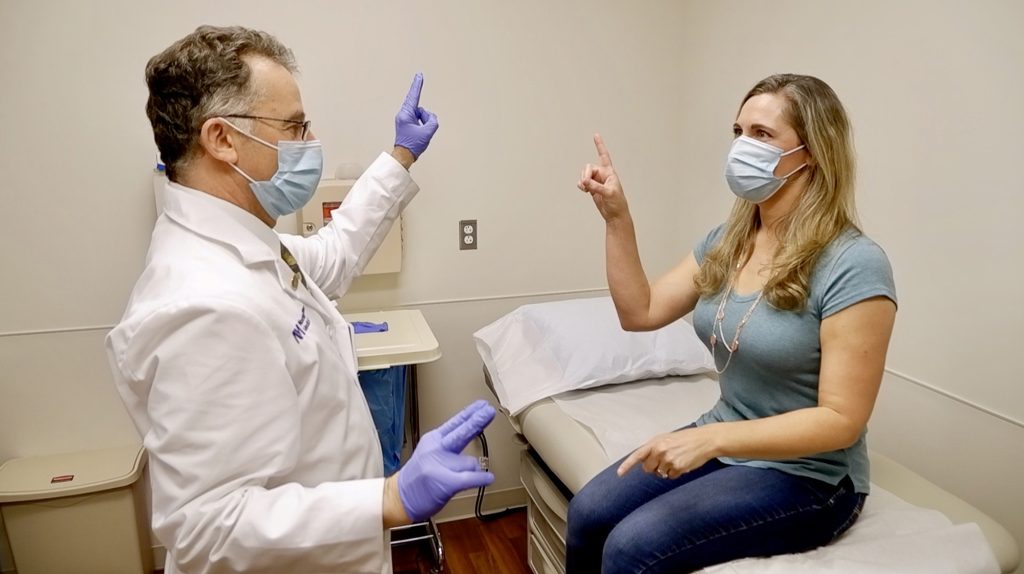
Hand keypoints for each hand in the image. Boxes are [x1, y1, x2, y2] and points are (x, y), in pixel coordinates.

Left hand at [394, 73, 438, 158]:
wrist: (404, 156)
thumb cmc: (413, 145)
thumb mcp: (428, 132)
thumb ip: (432, 120)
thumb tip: (427, 116)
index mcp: (406, 114)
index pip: (413, 96)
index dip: (417, 85)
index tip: (419, 76)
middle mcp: (403, 114)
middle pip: (418, 107)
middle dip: (424, 114)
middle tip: (423, 110)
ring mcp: (403, 119)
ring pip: (419, 113)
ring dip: (424, 120)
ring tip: (421, 133)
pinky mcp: (406, 123)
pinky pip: (417, 118)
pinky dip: (422, 123)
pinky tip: (420, 133)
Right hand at [396, 400, 495, 521]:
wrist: (398, 497)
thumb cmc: (417, 476)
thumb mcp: (428, 452)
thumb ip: (449, 445)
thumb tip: (473, 446)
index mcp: (433, 439)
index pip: (455, 422)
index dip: (471, 413)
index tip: (483, 405)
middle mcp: (436, 448)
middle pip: (462, 432)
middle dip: (477, 421)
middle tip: (489, 411)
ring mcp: (440, 464)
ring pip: (470, 462)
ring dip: (469, 471)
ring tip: (452, 478)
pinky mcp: (445, 482)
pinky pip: (470, 477)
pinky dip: (481, 479)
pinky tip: (488, 478)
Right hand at [578, 133, 628, 222]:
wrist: (615, 215)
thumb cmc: (617, 203)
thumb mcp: (608, 193)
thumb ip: (595, 186)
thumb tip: (584, 181)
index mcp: (610, 172)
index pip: (604, 156)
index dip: (599, 146)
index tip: (596, 135)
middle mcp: (602, 175)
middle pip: (588, 167)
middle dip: (585, 175)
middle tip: (586, 184)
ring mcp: (596, 181)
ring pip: (584, 174)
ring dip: (583, 181)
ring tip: (587, 189)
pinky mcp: (592, 188)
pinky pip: (582, 182)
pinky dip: (581, 185)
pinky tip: (585, 191)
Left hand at [617, 426, 717, 479]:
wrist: (704, 440)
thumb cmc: (685, 439)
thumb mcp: (666, 438)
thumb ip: (654, 448)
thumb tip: (644, 462)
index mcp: (655, 442)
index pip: (637, 455)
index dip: (627, 465)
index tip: (620, 474)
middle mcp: (660, 451)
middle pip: (648, 469)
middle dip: (654, 467)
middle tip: (665, 459)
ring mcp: (669, 460)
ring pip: (660, 474)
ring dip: (667, 470)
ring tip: (677, 459)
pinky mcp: (678, 468)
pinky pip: (672, 476)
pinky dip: (676, 473)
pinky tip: (683, 463)